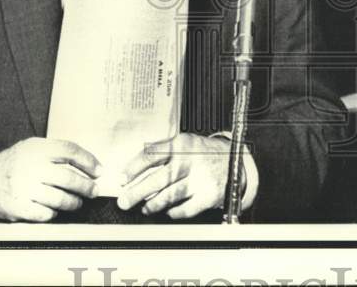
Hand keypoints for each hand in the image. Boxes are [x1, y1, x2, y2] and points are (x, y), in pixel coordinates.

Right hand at [0, 137, 99, 221]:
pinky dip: (54, 214)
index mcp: (37, 148)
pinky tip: (55, 210)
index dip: (88, 161)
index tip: (99, 171)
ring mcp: (23, 188)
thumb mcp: (36, 148)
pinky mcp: (17, 207)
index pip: (69, 150)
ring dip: (73, 203)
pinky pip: (44, 214)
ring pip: (59, 199)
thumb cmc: (21, 164)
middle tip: (94, 191)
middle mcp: (30, 167)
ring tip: (77, 202)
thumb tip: (93, 166)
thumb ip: (59, 153)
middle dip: (86, 187)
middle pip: (67, 178)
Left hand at [114, 133, 235, 219]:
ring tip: (144, 208)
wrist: (235, 161)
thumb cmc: (203, 153)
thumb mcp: (185, 143)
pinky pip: (184, 209)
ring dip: (152, 205)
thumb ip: (162, 151)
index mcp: (181, 144)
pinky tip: (167, 211)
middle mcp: (190, 161)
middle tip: (124, 201)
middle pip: (158, 178)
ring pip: (169, 196)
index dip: (134, 168)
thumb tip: (133, 169)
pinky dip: (172, 212)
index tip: (122, 178)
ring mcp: (200, 179)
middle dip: (137, 192)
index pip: (152, 155)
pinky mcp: (208, 196)